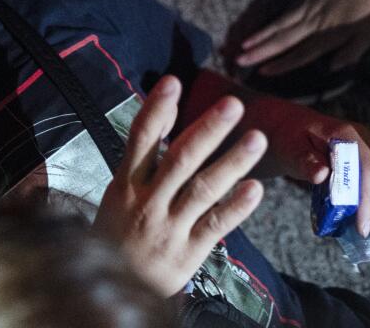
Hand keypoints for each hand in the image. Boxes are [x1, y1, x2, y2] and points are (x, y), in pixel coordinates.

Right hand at [95, 76, 265, 296]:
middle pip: (181, 159)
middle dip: (208, 129)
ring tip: (258, 138)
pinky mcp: (189, 250)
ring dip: (232, 162)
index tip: (173, 82)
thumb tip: (163, 120)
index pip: (140, 139)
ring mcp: (170, 225)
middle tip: (233, 104)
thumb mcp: (117, 194)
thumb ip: (142, 162)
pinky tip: (256, 188)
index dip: (157, 110)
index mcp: (127, 183)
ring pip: (203, 189)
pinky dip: (236, 207)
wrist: (111, 287)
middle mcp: (148, 200)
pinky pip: (215, 225)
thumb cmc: (115, 234)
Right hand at [236, 0, 369, 74]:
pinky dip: (272, 23)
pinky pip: (286, 14)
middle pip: (283, 40)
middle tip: (238, 59)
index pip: (302, 54)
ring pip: (280, 25)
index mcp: (330, 34)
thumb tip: (334, 67)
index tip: (261, 72)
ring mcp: (309, 8)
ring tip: (243, 45)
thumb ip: (352, 50)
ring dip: (260, 37)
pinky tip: (264, 28)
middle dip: (260, 51)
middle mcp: (314, 23)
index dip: (282, 64)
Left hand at [255, 100, 369, 235]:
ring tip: (359, 228)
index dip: (366, 198)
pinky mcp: (364, 160)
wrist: (287, 128)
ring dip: (367, 203)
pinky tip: (359, 218)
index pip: (365, 166)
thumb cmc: (287, 137)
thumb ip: (304, 160)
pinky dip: (365, 199)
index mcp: (346, 133)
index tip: (362, 225)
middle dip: (369, 205)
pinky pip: (367, 180)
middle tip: (361, 232)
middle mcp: (363, 139)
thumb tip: (321, 174)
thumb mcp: (290, 148)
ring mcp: (366, 149)